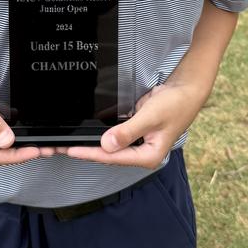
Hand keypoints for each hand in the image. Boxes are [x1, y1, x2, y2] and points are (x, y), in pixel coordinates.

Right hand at [0, 60, 58, 163]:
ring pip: (3, 145)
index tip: (35, 150)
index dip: (16, 155)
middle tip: (46, 148)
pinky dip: (16, 133)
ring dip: (21, 143)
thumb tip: (7, 142)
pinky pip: (2, 134)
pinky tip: (30, 132)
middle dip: (22, 152)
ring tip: (42, 143)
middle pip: (0, 154)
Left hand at [55, 83, 204, 167]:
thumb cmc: (175, 105)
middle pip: (108, 155)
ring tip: (69, 144)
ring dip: (91, 144)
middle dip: (86, 151)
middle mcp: (141, 153)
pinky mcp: (134, 132)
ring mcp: (137, 143)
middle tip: (62, 149)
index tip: (72, 150)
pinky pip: (113, 136)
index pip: (113, 157)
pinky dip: (100, 134)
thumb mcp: (150, 117)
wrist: (186, 90)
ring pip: (109, 147)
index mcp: (148, 156)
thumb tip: (107, 144)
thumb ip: (128, 132)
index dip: (90, 153)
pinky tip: (86, 133)